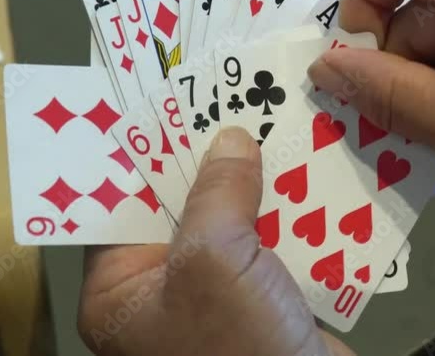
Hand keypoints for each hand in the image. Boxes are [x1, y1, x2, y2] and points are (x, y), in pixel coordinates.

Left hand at [78, 127, 354, 355]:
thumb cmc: (237, 346)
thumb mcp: (214, 262)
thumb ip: (216, 194)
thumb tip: (229, 139)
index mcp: (122, 291)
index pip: (124, 204)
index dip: (151, 151)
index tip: (174, 103)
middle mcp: (163, 294)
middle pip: (185, 208)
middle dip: (215, 161)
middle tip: (236, 105)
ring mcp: (218, 301)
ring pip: (235, 224)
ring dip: (262, 184)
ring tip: (279, 127)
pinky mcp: (266, 304)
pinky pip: (273, 246)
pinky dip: (292, 214)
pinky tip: (311, 175)